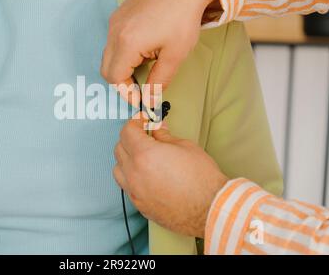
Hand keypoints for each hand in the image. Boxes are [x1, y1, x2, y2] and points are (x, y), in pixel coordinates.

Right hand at [101, 0, 217, 106]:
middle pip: (107, 68)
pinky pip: (113, 40)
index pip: (115, 77)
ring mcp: (114, 21)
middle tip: (140, 87)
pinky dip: (123, 52)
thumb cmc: (182, 18)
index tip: (140, 98)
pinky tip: (143, 49)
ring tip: (145, 66)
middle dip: (122, 82)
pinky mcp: (118, 15)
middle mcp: (114, 31)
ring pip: (109, 54)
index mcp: (127, 43)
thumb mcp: (174, 55)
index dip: (126, 92)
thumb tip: (150, 99)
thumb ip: (159, 81)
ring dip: (123, 66)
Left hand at [113, 114, 227, 237]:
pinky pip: (127, 186)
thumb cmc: (202, 179)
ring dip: (126, 159)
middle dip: (129, 138)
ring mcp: (134, 191)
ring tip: (142, 157)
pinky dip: (131, 177)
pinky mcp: (139, 205)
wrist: (210, 208)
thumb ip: (165, 137)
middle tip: (144, 135)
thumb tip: (157, 131)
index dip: (135, 122)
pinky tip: (145, 175)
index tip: (142, 120)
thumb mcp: (185, 147)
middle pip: (119, 148)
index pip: (127, 132)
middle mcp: (134, 173)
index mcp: (144, 155)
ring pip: (118, 169)